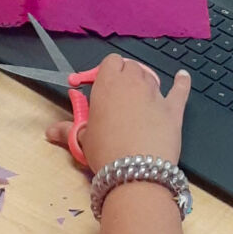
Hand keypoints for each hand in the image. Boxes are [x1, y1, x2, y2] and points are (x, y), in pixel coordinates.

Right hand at [45, 54, 191, 171]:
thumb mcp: (83, 139)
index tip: (97, 86)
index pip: (110, 62)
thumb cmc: (105, 151)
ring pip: (150, 77)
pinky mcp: (173, 109)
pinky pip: (180, 90)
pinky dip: (182, 82)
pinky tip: (182, 76)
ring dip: (144, 83)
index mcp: (108, 83)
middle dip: (124, 76)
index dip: (105, 72)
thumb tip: (49, 132)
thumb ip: (68, 131)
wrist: (137, 171)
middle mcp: (133, 82)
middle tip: (116, 96)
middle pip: (131, 67)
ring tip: (137, 97)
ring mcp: (156, 94)